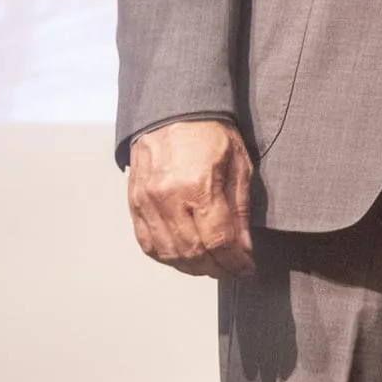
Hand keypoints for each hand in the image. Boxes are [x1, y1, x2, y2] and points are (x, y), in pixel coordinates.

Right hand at [128, 118, 254, 278]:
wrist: (172, 112)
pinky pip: (148, 244)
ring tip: (212, 266)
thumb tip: (244, 248)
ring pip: (169, 254)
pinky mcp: (134, 205)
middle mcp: (168, 199)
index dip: (235, 261)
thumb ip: (240, 208)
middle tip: (231, 269)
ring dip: (193, 268)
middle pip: (193, 253)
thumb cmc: (211, 134)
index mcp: (199, 186)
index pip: (218, 240)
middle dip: (216, 268)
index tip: (247, 269)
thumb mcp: (238, 164)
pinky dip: (168, 258)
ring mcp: (147, 203)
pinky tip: (185, 258)